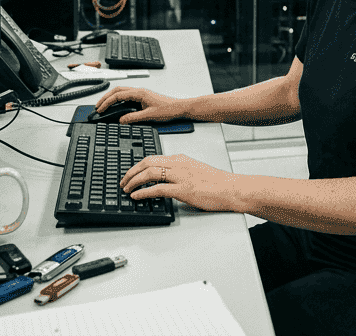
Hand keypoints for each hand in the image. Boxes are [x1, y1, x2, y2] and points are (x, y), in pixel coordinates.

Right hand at [93, 86, 186, 123]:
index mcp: (139, 93)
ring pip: (121, 92)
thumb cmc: (168, 109)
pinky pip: (126, 96)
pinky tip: (116, 106)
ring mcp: (140, 93)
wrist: (179, 108)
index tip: (100, 109)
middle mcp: (139, 91)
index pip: (118, 95)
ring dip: (111, 98)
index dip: (107, 102)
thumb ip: (133, 118)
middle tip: (97, 106)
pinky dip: (118, 100)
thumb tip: (121, 120)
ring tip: (104, 106)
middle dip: (105, 98)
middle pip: (117, 91)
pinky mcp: (142, 97)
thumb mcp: (149, 116)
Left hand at [120, 153, 243, 211]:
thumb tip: (165, 180)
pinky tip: (137, 196)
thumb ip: (179, 172)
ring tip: (126, 189)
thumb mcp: (195, 171)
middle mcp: (179, 164)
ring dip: (134, 181)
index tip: (130, 174)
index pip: (153, 158)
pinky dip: (144, 192)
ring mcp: (180, 176)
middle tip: (123, 181)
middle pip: (147, 163)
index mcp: (181, 159)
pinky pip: (157, 189)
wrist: (231, 188)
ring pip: (149, 173)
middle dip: (131, 172)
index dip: (138, 166)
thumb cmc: (216, 183)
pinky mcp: (183, 190)